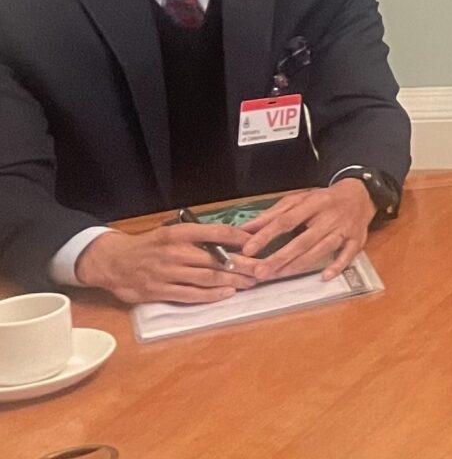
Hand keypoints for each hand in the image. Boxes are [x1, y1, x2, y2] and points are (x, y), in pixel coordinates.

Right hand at [73, 223, 263, 304]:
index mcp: (178, 233)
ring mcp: (166, 273)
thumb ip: (196, 237)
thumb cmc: (148, 246)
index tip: (256, 243)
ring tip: (251, 282)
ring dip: (232, 281)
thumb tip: (231, 239)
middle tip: (263, 269)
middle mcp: (173, 252)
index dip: (238, 237)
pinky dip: (211, 295)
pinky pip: (190, 294)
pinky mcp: (159, 291)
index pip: (215, 232)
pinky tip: (227, 294)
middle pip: (216, 259)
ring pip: (206, 278)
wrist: (112, 261)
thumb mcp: (170, 233)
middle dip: (243, 265)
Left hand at [241, 179, 378, 280]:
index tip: (248, 249)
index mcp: (314, 203)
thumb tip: (246, 228)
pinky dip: (338, 265)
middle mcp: (330, 217)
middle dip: (281, 257)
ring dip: (301, 264)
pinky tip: (325, 276)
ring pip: (322, 249)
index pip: (287, 220)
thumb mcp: (299, 199)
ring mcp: (345, 229)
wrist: (360, 194)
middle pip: (303, 239)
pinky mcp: (357, 240)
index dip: (267, 235)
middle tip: (261, 271)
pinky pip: (348, 255)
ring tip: (280, 275)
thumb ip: (273, 214)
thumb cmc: (324, 199)